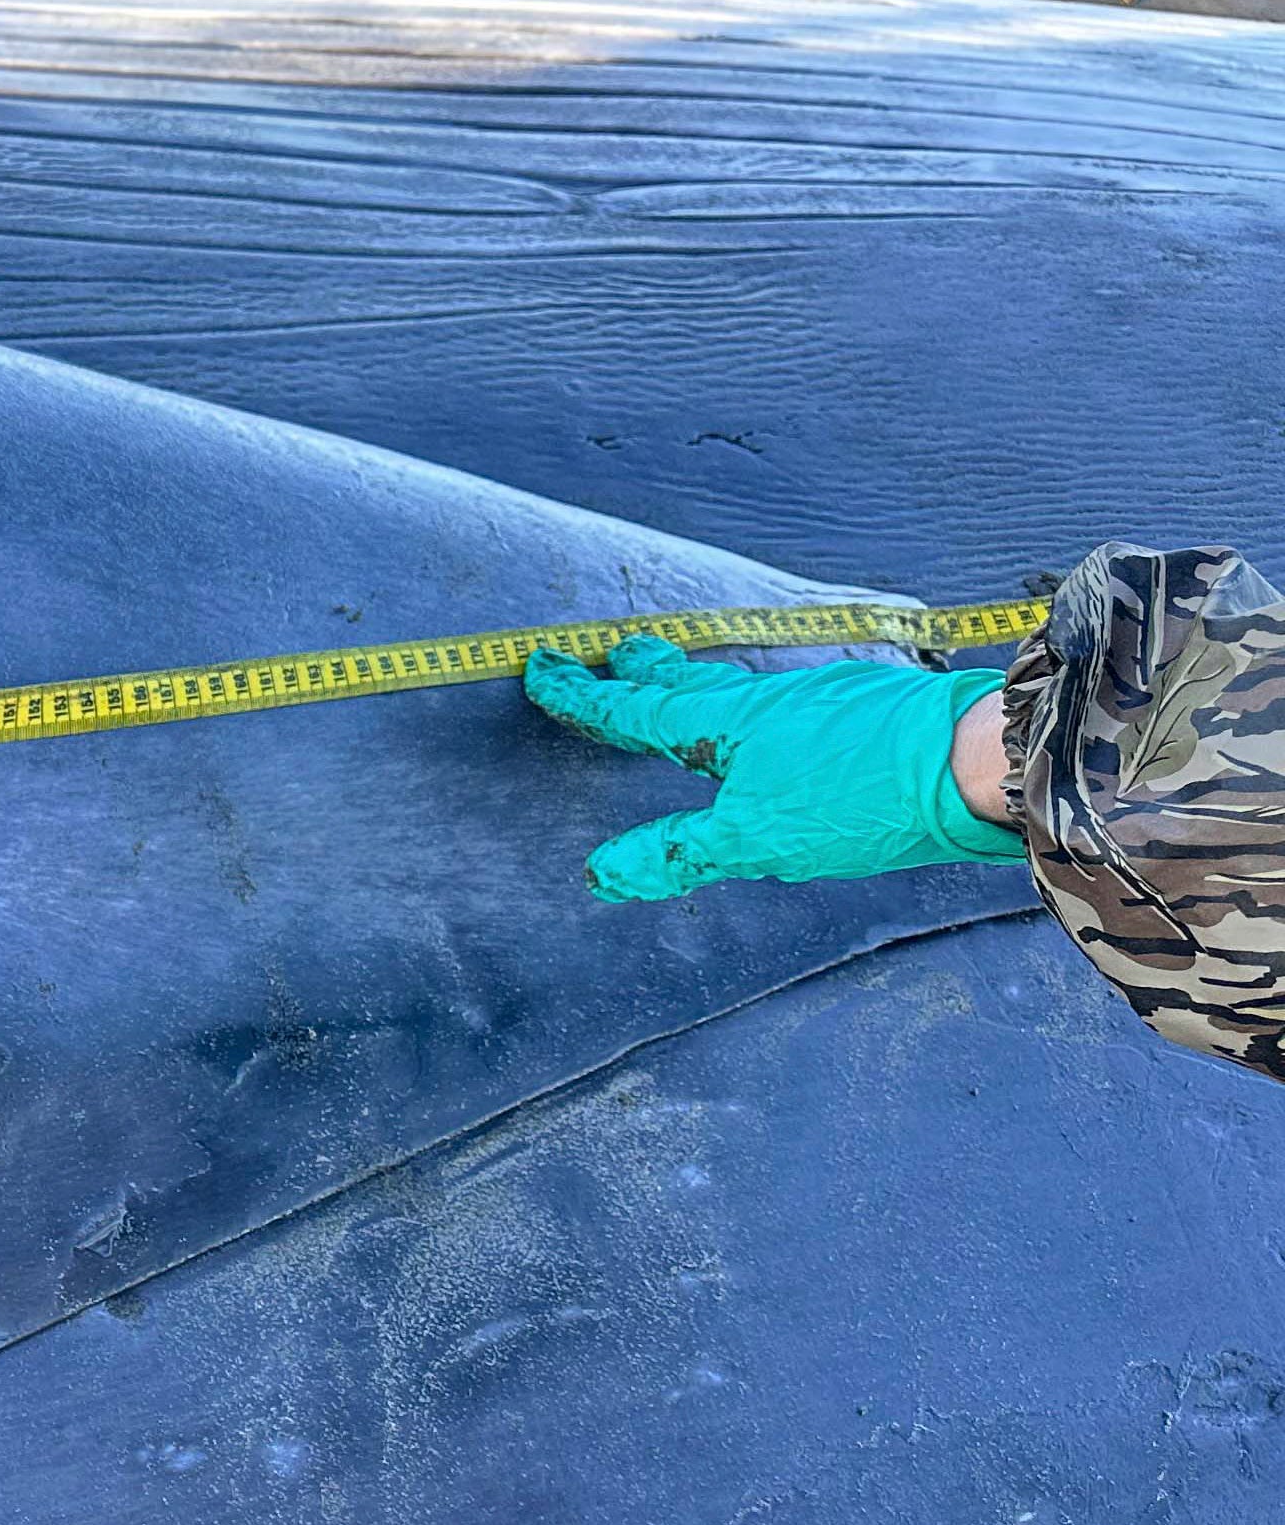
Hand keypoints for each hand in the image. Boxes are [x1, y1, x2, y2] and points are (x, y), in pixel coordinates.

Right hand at [521, 636, 1029, 900]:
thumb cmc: (863, 799)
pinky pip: (794, 704)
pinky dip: (766, 711)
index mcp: (729, 723)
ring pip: (745, 691)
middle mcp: (771, 699)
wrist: (981, 761)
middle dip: (648, 671)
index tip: (543, 670)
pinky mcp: (871, 708)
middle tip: (617, 653)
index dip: (587, 697)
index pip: (638, 708)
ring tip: (694, 695)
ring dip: (709, 690)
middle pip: (691, 682)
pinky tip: (788, 728)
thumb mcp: (757, 839)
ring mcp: (825, 696)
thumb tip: (602, 872)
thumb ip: (680, 852)